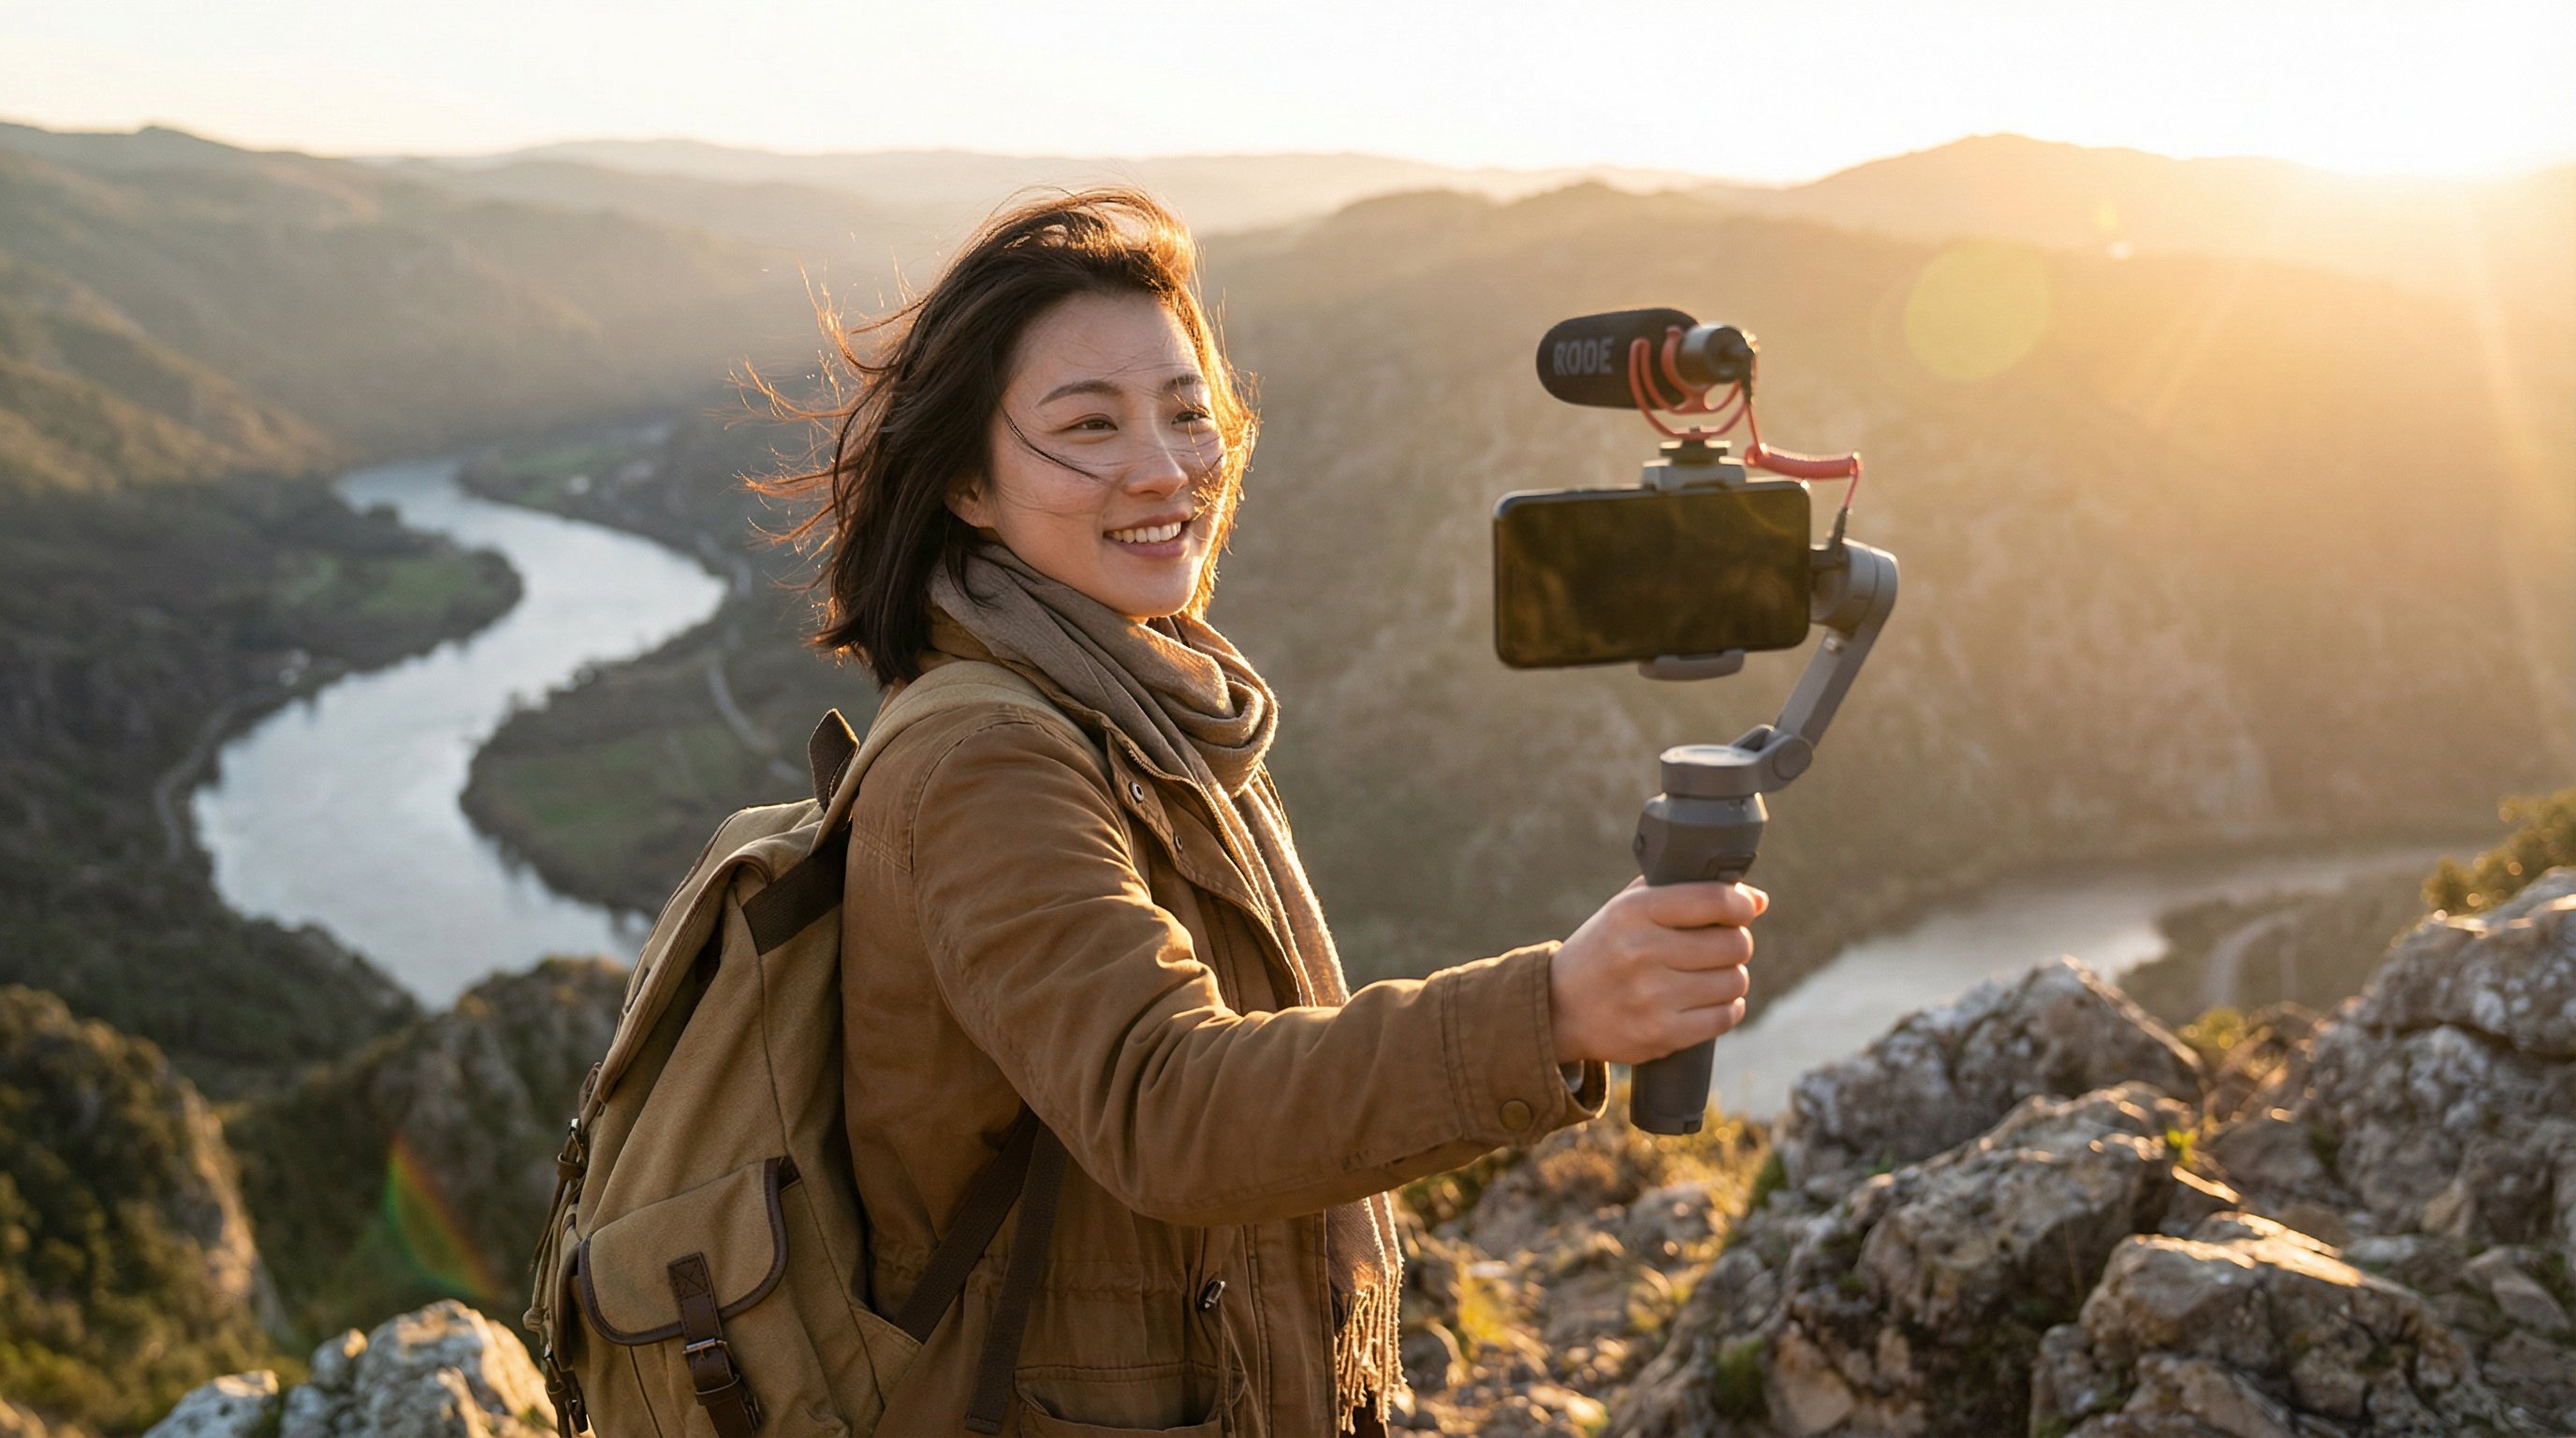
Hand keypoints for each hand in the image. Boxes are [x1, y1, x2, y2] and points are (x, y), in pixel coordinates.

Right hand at [1547, 878, 1762, 1064]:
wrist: (1559, 1007)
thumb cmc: (1605, 949)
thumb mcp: (1628, 908)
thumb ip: (1686, 893)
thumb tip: (1758, 900)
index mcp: (1634, 912)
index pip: (1714, 900)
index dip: (1741, 904)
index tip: (1743, 908)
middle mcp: (1642, 951)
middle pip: (1733, 944)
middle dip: (1736, 943)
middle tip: (1721, 946)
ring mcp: (1652, 996)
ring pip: (1734, 981)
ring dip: (1732, 977)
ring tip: (1711, 975)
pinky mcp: (1661, 1034)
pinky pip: (1725, 1017)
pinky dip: (1727, 1008)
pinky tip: (1709, 1001)